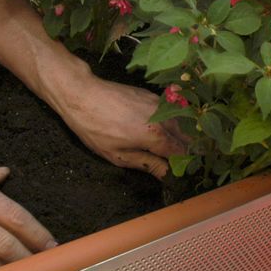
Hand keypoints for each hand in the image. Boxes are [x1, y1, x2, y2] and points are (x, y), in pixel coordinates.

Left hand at [58, 75, 186, 178]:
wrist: (83, 94)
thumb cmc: (96, 128)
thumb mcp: (119, 155)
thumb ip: (148, 165)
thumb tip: (168, 175)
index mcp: (156, 136)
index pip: (183, 154)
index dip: (183, 165)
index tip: (179, 174)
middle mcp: (163, 117)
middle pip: (188, 137)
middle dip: (187, 151)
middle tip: (176, 163)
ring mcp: (159, 103)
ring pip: (182, 123)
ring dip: (181, 136)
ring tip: (168, 149)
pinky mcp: (152, 95)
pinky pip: (170, 112)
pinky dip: (171, 123)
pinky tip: (160, 131)